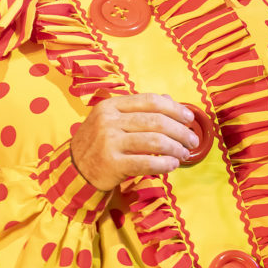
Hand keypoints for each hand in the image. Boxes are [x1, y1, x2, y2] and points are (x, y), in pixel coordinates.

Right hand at [70, 93, 198, 190]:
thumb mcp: (112, 119)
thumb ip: (139, 109)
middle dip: (180, 130)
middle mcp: (109, 120)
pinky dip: (164, 164)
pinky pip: (145, 162)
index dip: (174, 108)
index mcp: (111, 105)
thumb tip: (170, 99)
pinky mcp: (111, 164)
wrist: (74, 168)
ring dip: (175, 148)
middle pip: (156, 121)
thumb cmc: (98, 142)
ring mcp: (109, 142)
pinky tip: (172, 165)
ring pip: (154, 141)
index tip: (189, 118)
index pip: (150, 101)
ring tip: (185, 154)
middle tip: (192, 139)